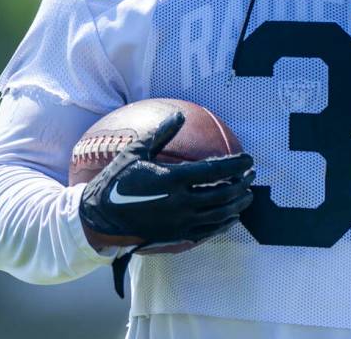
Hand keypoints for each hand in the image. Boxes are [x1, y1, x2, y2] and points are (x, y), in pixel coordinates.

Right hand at [79, 111, 253, 249]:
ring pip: (219, 215)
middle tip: (252, 175)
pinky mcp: (175, 237)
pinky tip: (232, 218)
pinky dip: (223, 225)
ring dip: (237, 205)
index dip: (236, 164)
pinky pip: (207, 232)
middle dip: (242, 184)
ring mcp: (179, 222)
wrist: (98, 218)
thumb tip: (180, 115)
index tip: (249, 159)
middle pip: (223, 193)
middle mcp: (180, 202)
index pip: (215, 170)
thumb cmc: (116, 180)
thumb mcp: (136, 151)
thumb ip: (161, 133)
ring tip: (248, 196)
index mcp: (173, 179)